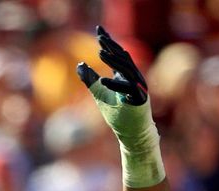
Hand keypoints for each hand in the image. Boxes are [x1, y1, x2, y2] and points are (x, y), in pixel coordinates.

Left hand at [76, 25, 162, 188]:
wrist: (133, 133)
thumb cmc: (118, 114)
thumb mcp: (99, 94)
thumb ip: (90, 79)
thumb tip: (80, 64)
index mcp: (126, 75)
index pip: (117, 55)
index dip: (109, 43)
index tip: (100, 30)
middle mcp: (134, 78)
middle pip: (123, 58)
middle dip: (112, 47)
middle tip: (100, 37)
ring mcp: (138, 88)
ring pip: (127, 70)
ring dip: (114, 62)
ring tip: (101, 54)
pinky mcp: (139, 100)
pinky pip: (127, 90)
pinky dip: (115, 86)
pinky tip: (102, 81)